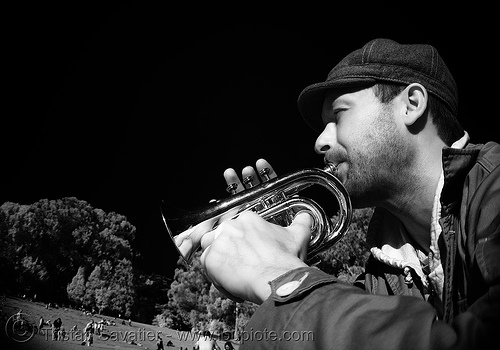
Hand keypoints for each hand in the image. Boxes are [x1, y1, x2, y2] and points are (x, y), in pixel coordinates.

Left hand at [199, 159, 310, 303]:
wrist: (278, 280)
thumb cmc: (286, 260)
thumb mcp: (297, 236)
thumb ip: (301, 222)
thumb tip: (306, 216)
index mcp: (248, 218)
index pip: (236, 228)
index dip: (242, 243)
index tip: (249, 254)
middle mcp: (230, 226)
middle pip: (221, 237)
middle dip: (230, 251)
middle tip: (243, 265)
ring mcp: (219, 242)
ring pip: (210, 249)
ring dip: (220, 261)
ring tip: (234, 273)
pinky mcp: (211, 260)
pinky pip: (206, 267)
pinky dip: (216, 276)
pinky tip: (232, 283)